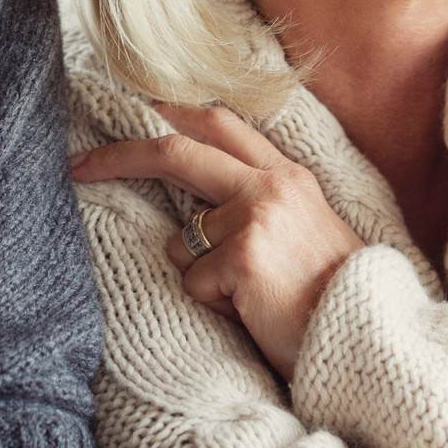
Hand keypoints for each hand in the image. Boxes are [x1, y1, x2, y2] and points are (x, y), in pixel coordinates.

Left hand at [71, 102, 361, 377]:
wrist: (369, 338)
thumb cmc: (328, 297)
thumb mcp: (301, 233)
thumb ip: (254, 208)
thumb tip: (187, 217)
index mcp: (287, 175)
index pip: (220, 124)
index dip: (172, 114)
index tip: (135, 109)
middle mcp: (271, 185)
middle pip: (178, 154)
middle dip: (120, 155)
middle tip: (78, 165)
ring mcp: (257, 217)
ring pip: (182, 242)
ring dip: (203, 277)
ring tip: (252, 297)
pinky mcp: (243, 256)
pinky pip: (194, 282)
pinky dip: (215, 304)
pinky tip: (254, 311)